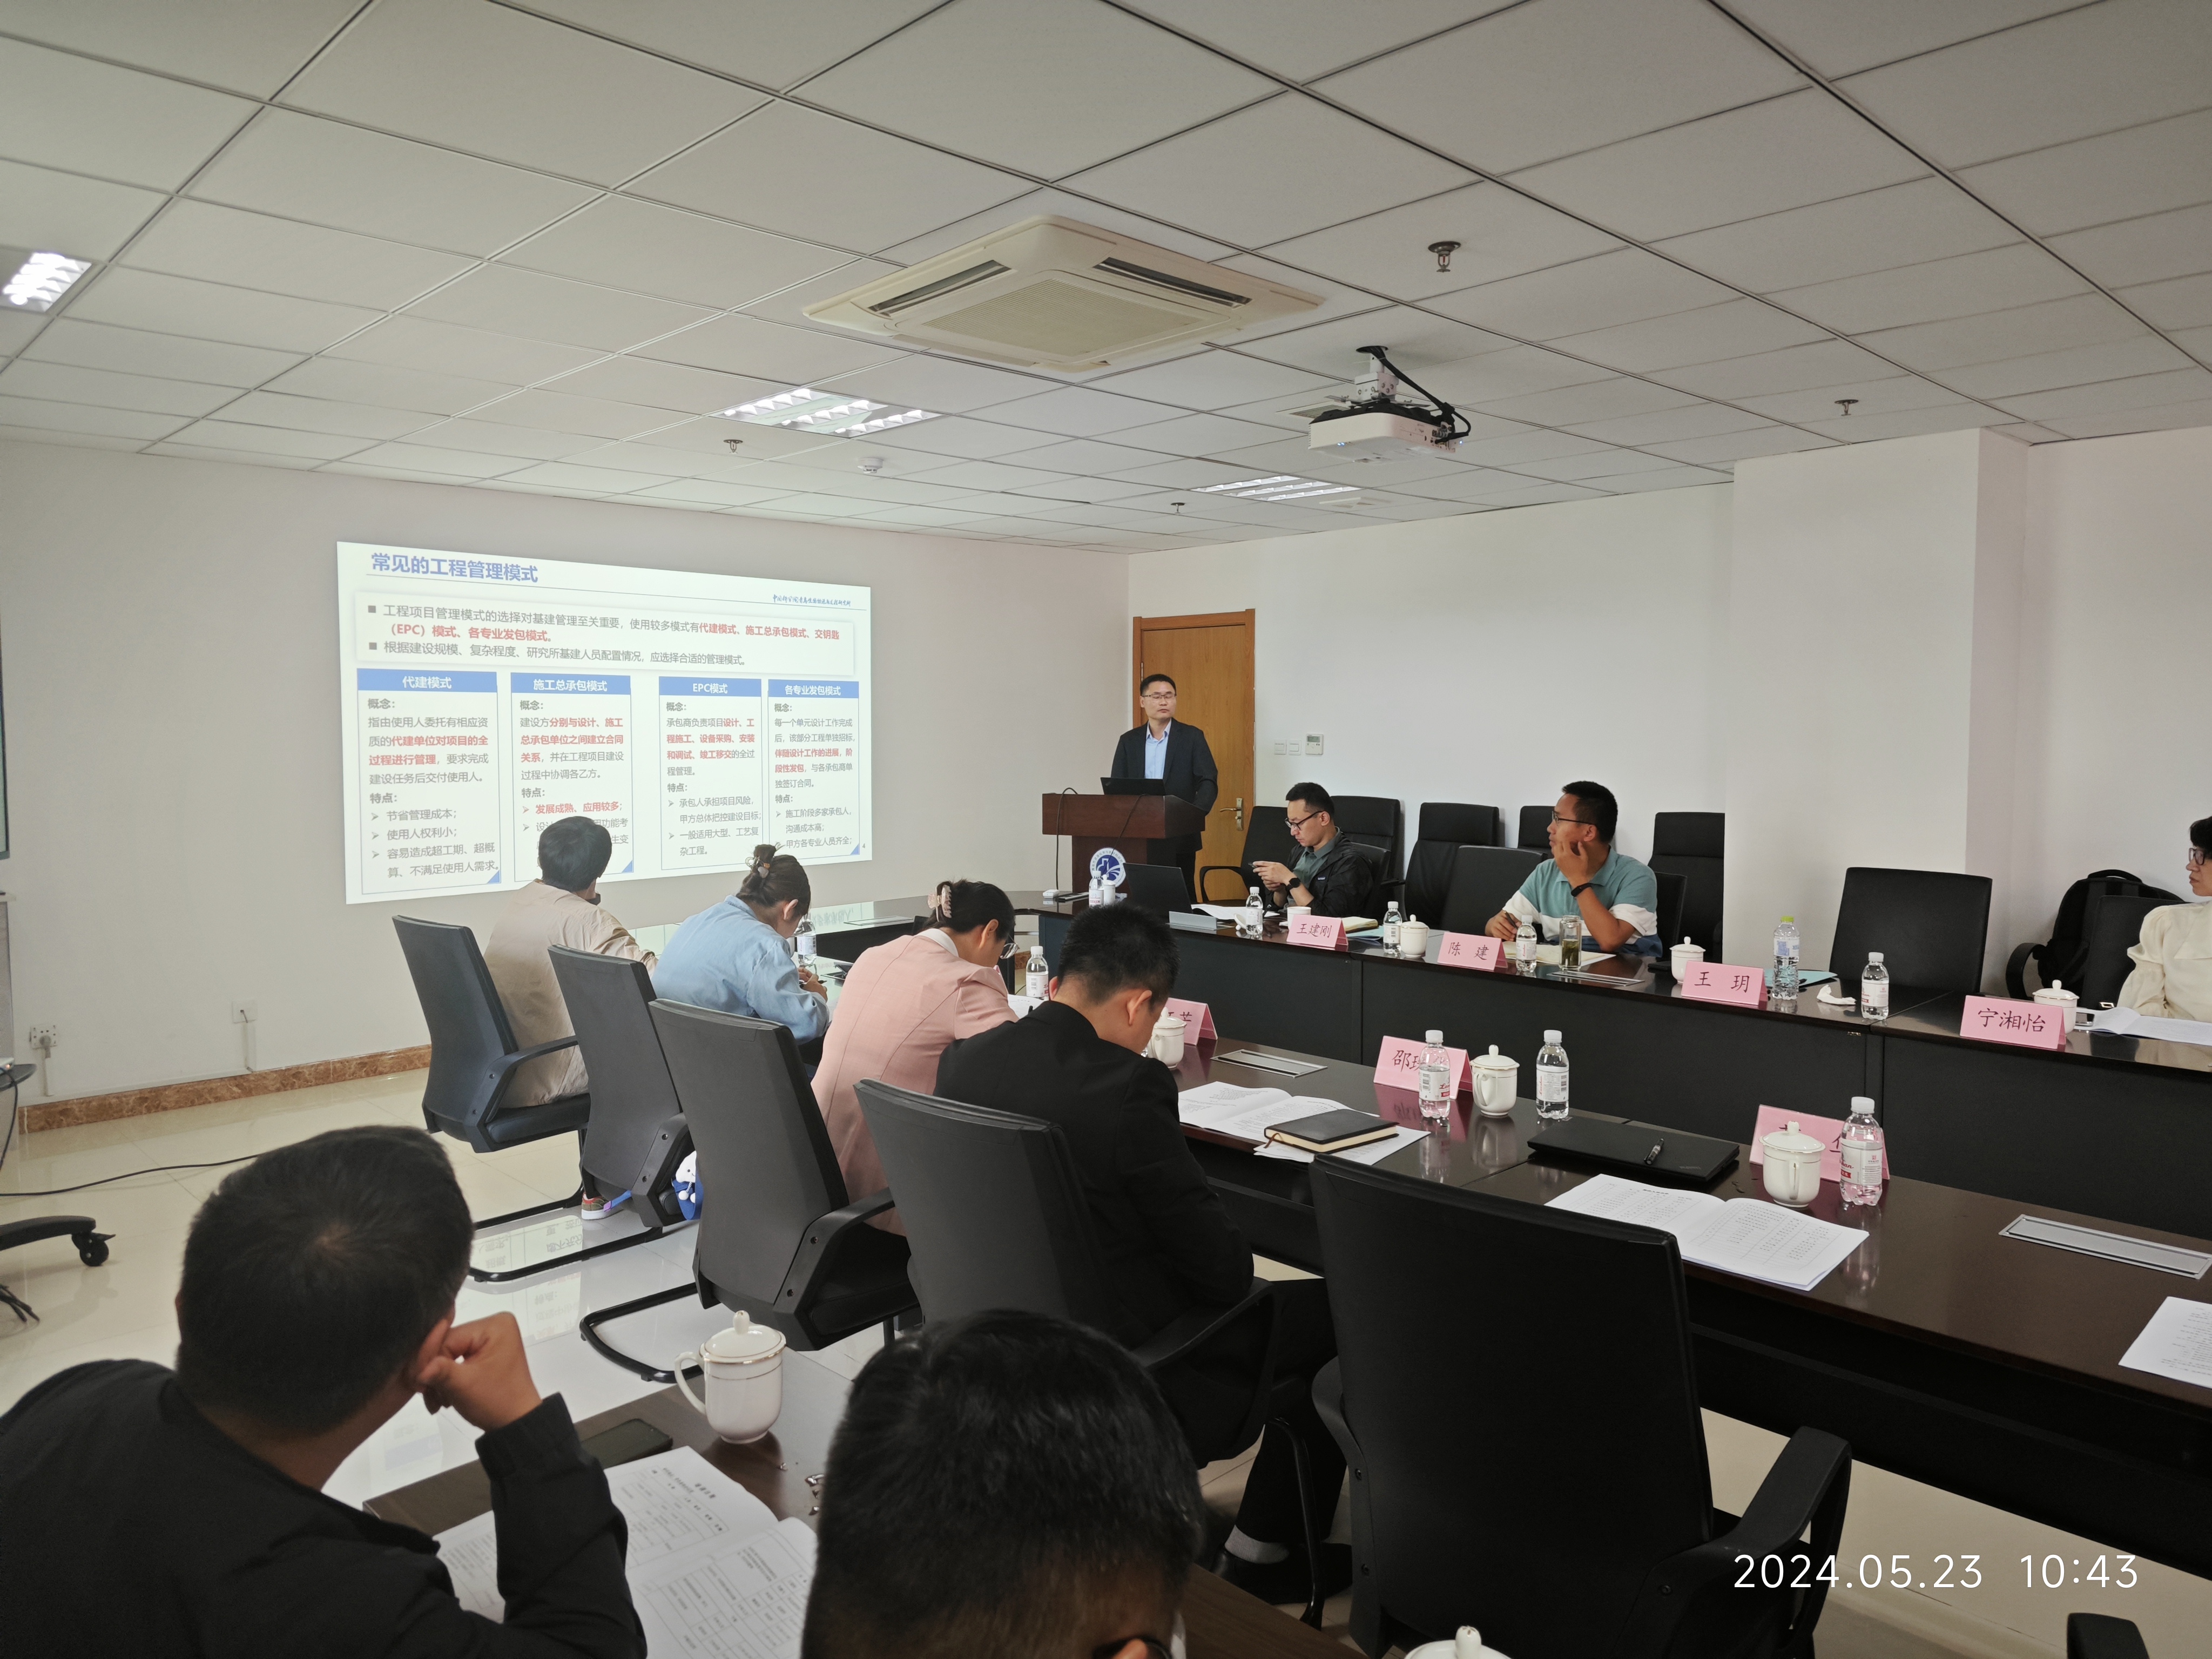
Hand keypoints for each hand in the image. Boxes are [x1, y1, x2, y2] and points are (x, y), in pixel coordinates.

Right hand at [417, 1313, 542, 1431]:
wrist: (515, 1423)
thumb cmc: (496, 1401)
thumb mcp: (464, 1385)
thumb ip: (439, 1370)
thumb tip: (418, 1370)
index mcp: (494, 1325)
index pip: (448, 1337)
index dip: (429, 1361)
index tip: (418, 1384)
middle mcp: (494, 1325)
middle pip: (447, 1345)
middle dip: (434, 1373)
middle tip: (424, 1394)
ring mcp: (489, 1339)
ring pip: (448, 1354)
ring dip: (438, 1380)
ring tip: (437, 1402)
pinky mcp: (484, 1352)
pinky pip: (457, 1360)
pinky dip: (447, 1380)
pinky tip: (444, 1398)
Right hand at [797, 966, 826, 996]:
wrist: (812, 1005)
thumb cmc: (805, 997)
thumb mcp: (800, 989)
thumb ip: (800, 986)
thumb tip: (798, 985)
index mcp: (813, 982)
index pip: (814, 976)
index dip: (812, 977)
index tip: (810, 979)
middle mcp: (819, 986)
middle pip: (819, 983)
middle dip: (815, 985)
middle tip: (811, 988)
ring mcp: (823, 992)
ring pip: (823, 989)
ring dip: (819, 990)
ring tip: (815, 994)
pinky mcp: (825, 998)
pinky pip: (824, 995)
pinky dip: (821, 996)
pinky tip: (818, 999)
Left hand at [1251, 860, 1290, 889]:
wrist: (1287, 877)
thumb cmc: (1284, 871)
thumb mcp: (1278, 864)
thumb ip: (1272, 864)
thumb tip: (1266, 864)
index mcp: (1272, 864)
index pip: (1263, 863)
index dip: (1257, 863)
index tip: (1254, 863)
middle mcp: (1270, 869)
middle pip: (1260, 869)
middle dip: (1256, 869)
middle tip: (1254, 870)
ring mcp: (1270, 874)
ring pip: (1261, 874)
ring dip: (1259, 874)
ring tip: (1259, 873)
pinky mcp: (1270, 879)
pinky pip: (1264, 878)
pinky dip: (1263, 877)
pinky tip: (1264, 877)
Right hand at [1485, 912, 1518, 940]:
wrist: (1492, 923)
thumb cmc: (1502, 920)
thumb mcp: (1508, 918)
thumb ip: (1514, 920)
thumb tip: (1519, 924)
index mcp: (1503, 913)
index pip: (1509, 915)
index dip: (1514, 920)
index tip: (1518, 925)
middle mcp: (1498, 918)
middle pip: (1504, 922)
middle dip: (1510, 928)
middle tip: (1515, 932)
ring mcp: (1494, 924)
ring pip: (1501, 929)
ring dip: (1508, 934)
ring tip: (1512, 936)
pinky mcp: (1493, 930)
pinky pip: (1499, 934)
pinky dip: (1505, 937)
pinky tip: (1509, 938)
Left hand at [1553, 837, 1597, 884]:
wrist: (1576, 878)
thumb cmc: (1581, 868)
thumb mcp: (1584, 857)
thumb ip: (1581, 849)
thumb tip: (1579, 842)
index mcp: (1567, 853)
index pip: (1564, 842)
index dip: (1569, 840)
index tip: (1572, 842)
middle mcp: (1560, 855)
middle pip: (1558, 844)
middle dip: (1563, 842)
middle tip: (1568, 844)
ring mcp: (1557, 859)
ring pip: (1555, 848)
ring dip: (1559, 846)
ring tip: (1565, 848)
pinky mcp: (1556, 862)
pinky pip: (1554, 854)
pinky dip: (1557, 851)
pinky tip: (1563, 853)